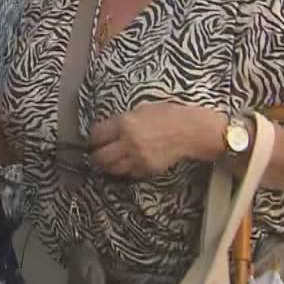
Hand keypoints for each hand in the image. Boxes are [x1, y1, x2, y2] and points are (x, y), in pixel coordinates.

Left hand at [89, 103, 225, 178]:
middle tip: (96, 153)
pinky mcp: (146, 169)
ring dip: (107, 165)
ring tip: (108, 161)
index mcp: (125, 123)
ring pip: (111, 168)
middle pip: (100, 156)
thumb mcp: (142, 109)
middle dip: (95, 154)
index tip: (94, 138)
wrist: (190, 131)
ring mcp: (137, 158)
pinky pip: (128, 173)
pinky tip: (125, 164)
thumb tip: (110, 128)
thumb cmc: (169, 115)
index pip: (97, 135)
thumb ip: (124, 120)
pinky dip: (124, 170)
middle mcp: (128, 142)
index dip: (93, 137)